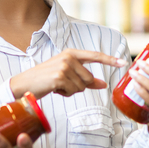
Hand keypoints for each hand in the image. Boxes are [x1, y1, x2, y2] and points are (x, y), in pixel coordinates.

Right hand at [10, 49, 125, 99]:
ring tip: (56, 86)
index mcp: (71, 53)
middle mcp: (68, 57)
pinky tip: (54, 89)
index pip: (94, 56)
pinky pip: (73, 91)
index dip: (110, 60)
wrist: (24, 84)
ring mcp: (64, 66)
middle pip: (89, 78)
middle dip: (78, 86)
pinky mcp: (59, 77)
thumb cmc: (45, 80)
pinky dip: (65, 94)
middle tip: (62, 84)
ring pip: (82, 86)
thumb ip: (85, 79)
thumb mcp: (66, 77)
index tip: (124, 63)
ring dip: (70, 91)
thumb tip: (103, 84)